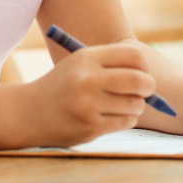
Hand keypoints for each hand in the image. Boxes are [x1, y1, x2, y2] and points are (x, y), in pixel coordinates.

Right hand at [26, 43, 154, 146]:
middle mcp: (87, 79)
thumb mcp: (81, 64)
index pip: (132, 55)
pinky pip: (125, 121)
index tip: (142, 71)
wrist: (32, 112)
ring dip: (137, 105)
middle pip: (139, 80)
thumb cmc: (65, 84)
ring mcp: (88, 105)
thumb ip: (113, 64)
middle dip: (149, 86)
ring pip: (135, 104)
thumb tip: (151, 75)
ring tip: (126, 103)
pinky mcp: (90, 127)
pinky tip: (115, 115)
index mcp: (86, 57)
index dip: (143, 64)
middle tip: (147, 89)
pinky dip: (127, 118)